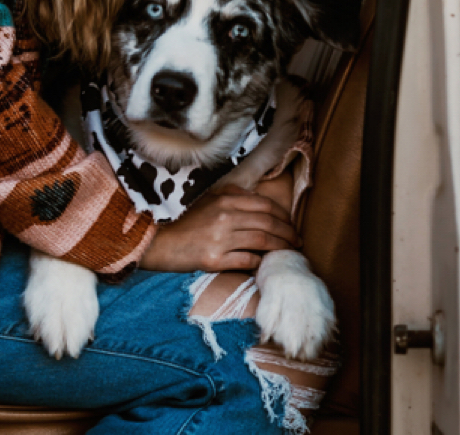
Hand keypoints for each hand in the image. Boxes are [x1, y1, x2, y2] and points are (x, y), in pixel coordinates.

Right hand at [139, 182, 297, 272]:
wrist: (161, 242)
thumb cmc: (187, 221)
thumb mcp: (208, 200)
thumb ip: (232, 195)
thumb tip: (258, 199)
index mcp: (224, 200)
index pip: (264, 205)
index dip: (283, 215)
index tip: (291, 223)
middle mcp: (225, 217)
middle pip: (267, 224)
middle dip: (288, 233)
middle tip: (298, 240)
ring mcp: (220, 239)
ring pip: (262, 242)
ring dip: (280, 247)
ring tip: (289, 251)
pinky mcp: (214, 260)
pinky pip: (247, 261)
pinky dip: (260, 262)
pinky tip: (265, 263)